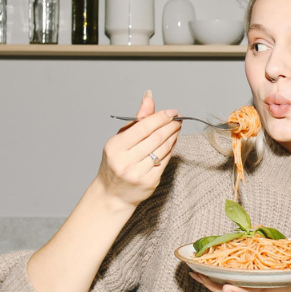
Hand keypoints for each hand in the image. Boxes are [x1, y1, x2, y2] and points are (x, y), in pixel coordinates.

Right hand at [96, 90, 181, 208]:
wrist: (112, 194)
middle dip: (170, 126)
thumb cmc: (116, 162)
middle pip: (156, 138)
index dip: (160, 117)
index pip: (143, 127)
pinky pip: (165, 161)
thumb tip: (149, 97)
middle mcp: (125, 161)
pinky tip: (173, 141)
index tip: (172, 112)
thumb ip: (137, 119)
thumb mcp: (120, 139)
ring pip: (163, 149)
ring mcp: (138, 173)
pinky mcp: (149, 182)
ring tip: (177, 128)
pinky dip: (171, 149)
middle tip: (178, 119)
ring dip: (173, 136)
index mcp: (115, 147)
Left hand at [189, 265, 290, 291]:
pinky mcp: (255, 285)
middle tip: (195, 274)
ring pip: (229, 289)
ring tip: (193, 271)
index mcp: (277, 287)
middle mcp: (264, 288)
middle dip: (215, 285)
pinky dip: (218, 279)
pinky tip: (205, 270)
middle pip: (235, 291)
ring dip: (211, 282)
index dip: (241, 290)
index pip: (257, 290)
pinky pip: (232, 283)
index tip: (227, 287)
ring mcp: (258, 288)